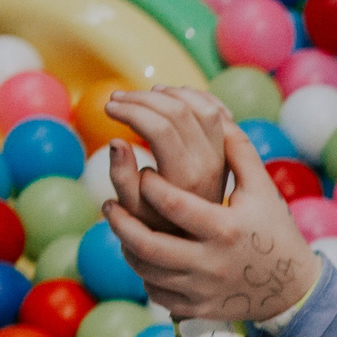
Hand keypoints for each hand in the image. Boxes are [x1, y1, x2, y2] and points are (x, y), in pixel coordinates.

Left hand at [101, 111, 319, 321]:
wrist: (293, 291)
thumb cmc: (275, 232)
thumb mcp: (262, 191)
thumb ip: (238, 152)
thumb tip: (214, 114)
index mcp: (225, 228)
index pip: (173, 202)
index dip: (149, 184)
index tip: (144, 174)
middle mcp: (211, 262)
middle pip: (148, 244)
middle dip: (121, 221)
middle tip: (108, 204)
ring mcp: (203, 289)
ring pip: (146, 271)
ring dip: (127, 246)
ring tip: (121, 227)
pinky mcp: (199, 309)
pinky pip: (158, 294)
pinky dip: (144, 275)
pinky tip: (142, 256)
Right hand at [103, 88, 229, 230]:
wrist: (196, 243)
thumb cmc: (156, 227)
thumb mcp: (132, 212)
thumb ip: (122, 178)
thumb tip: (117, 142)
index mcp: (185, 178)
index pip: (159, 128)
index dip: (130, 110)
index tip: (108, 108)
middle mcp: (210, 165)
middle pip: (180, 112)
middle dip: (143, 98)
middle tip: (116, 99)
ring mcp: (223, 158)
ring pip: (203, 108)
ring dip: (171, 93)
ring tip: (143, 95)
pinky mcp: (228, 154)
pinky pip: (218, 114)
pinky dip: (197, 97)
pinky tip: (174, 95)